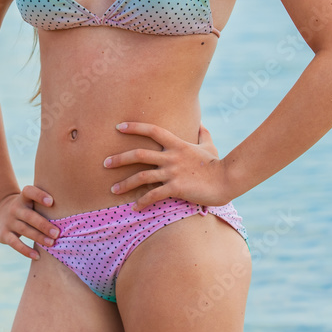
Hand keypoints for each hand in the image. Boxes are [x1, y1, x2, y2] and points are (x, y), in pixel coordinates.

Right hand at [0, 184, 59, 259]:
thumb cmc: (25, 207)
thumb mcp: (30, 201)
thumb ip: (44, 204)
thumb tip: (71, 214)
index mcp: (23, 198)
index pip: (29, 192)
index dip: (39, 195)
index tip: (51, 201)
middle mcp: (15, 208)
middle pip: (29, 216)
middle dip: (44, 225)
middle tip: (57, 233)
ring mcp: (9, 221)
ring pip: (24, 230)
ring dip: (38, 237)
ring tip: (51, 244)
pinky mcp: (4, 234)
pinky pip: (15, 243)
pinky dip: (26, 250)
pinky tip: (37, 256)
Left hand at [103, 121, 229, 211]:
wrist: (227, 179)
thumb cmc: (217, 163)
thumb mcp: (209, 145)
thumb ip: (202, 134)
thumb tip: (200, 123)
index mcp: (177, 144)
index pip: (152, 130)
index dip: (134, 127)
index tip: (119, 127)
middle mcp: (171, 157)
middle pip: (139, 154)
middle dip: (119, 158)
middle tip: (105, 163)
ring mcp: (172, 172)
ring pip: (141, 176)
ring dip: (125, 183)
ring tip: (113, 190)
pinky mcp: (176, 188)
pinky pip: (153, 195)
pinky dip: (142, 202)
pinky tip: (134, 208)